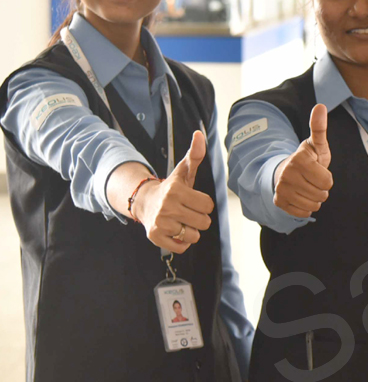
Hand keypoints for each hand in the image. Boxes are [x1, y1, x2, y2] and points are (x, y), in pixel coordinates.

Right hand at [134, 129, 214, 252]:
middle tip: (187, 211)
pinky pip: (182, 247)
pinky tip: (174, 230)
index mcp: (176, 190)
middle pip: (204, 222)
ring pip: (194, 236)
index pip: (208, 206)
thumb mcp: (184, 171)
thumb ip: (195, 155)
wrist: (144, 201)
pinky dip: (182, 242)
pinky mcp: (155, 237)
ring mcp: (160, 223)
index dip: (204, 204)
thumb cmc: (171, 187)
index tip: (193, 200)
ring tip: (180, 221)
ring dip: (191, 230)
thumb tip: (199, 134)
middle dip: (199, 218)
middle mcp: (167, 207)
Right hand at [273, 105, 333, 218]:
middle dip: (322, 189)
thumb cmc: (308, 158)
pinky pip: (303, 213)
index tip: (318, 170)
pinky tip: (301, 196)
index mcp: (299, 160)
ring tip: (308, 187)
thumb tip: (320, 106)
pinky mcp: (279, 202)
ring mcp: (281, 189)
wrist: (286, 171)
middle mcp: (287, 174)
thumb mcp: (317, 144)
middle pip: (322, 195)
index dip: (327, 178)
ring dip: (315, 199)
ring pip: (314, 205)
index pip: (328, 182)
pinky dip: (306, 208)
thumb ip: (320, 128)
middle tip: (313, 180)